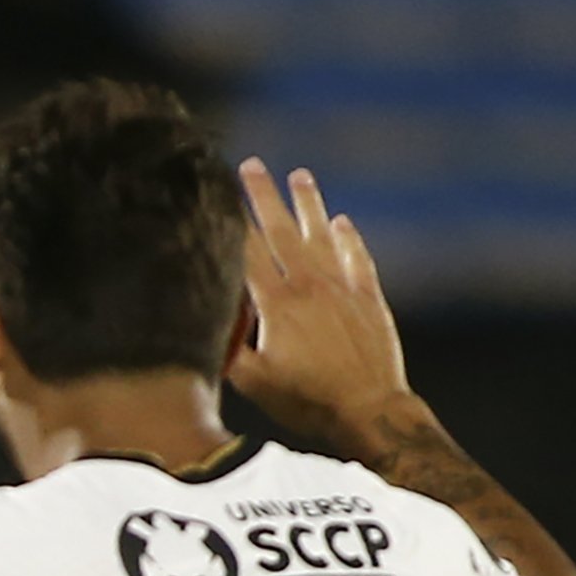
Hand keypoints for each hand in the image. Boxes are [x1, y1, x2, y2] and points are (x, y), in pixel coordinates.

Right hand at [228, 159, 416, 454]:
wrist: (370, 410)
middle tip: (252, 166)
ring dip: (309, 204)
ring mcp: (343, 289)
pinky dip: (349, 238)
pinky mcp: (369, 300)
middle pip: (282, 231)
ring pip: (322, 235)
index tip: (219, 193)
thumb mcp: (254, 383)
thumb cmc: (307, 401)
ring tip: (300, 175)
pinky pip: (358, 258)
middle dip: (264, 196)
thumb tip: (206, 322)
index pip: (248, 252)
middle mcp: (310, 286)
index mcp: (277, 305)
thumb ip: (228, 349)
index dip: (232, 220)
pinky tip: (342, 222)